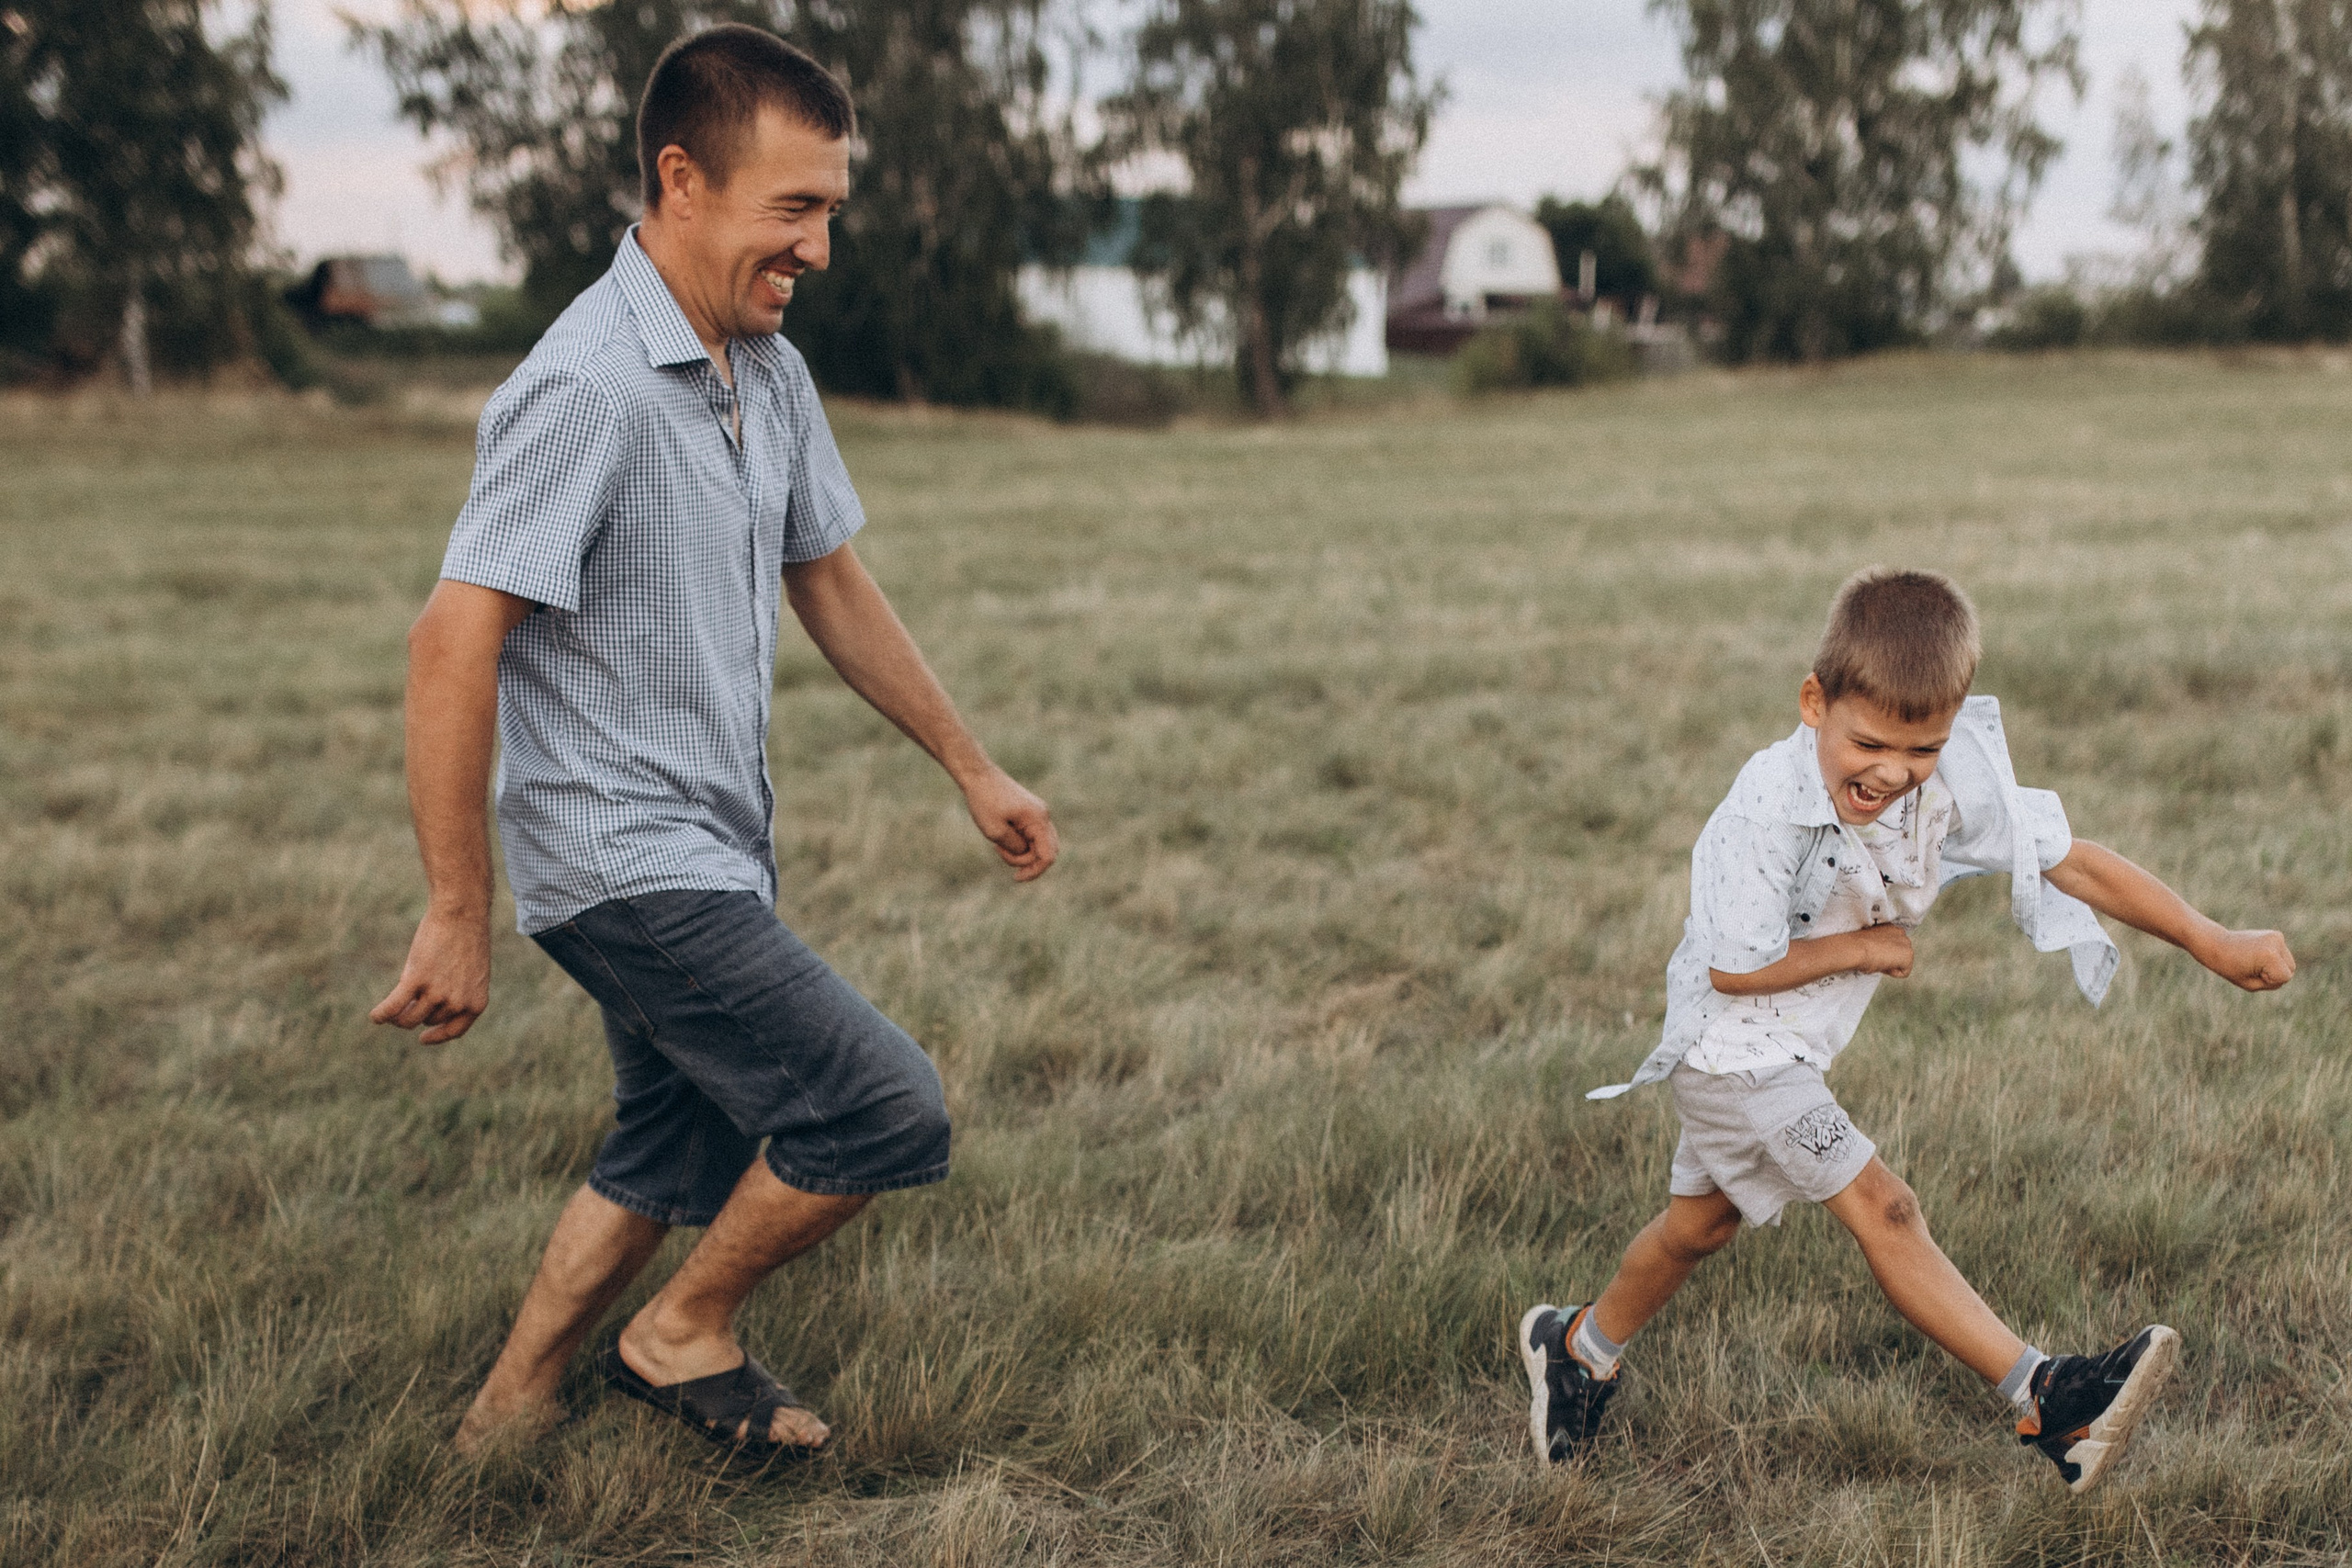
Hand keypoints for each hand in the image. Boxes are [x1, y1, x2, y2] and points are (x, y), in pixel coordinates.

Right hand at [370, 906, 491, 1043]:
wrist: (462, 913)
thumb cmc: (466, 938)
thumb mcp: (469, 972)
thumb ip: (454, 994)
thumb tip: (420, 1013)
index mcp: (476, 1002)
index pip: (454, 1030)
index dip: (437, 1036)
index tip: (423, 1038)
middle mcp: (458, 1002)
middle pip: (427, 1020)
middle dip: (416, 1011)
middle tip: (408, 999)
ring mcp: (438, 992)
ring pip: (409, 1018)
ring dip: (397, 1017)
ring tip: (390, 1011)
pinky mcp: (417, 978)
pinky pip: (393, 1006)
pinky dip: (381, 1014)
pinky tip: (374, 1017)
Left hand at [962, 765, 1057, 881]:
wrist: (978, 775)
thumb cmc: (984, 801)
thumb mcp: (995, 832)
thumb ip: (1015, 848)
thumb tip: (1025, 854)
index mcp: (1038, 819)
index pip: (1048, 855)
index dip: (1035, 871)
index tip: (1016, 878)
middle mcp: (1043, 816)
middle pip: (1047, 851)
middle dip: (1026, 861)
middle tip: (1000, 852)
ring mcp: (1039, 813)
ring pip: (1039, 845)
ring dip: (1020, 851)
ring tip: (997, 843)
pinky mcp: (1031, 813)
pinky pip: (1032, 836)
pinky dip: (1019, 843)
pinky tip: (1002, 838)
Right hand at [1854, 923, 1914, 978]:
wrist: (1855, 948)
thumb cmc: (1856, 947)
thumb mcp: (1869, 943)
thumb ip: (1879, 946)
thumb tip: (1880, 957)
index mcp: (1890, 927)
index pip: (1893, 947)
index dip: (1883, 955)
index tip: (1872, 955)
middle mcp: (1900, 932)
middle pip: (1900, 955)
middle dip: (1890, 960)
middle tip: (1875, 960)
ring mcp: (1906, 943)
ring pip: (1903, 963)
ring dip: (1892, 966)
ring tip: (1877, 961)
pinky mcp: (1908, 955)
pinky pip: (1904, 972)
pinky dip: (1893, 973)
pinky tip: (1882, 965)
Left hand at [2197, 927, 2295, 990]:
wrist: (2218, 945)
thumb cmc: (2231, 968)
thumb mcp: (2252, 985)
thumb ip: (2274, 983)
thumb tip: (2288, 972)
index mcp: (2269, 954)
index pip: (2285, 977)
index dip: (2269, 980)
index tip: (2253, 972)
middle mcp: (2276, 942)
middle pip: (2291, 969)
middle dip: (2275, 974)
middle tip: (2253, 968)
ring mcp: (2277, 936)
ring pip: (2289, 963)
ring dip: (2276, 966)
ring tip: (2255, 961)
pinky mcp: (2276, 934)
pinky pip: (2284, 955)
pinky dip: (2274, 959)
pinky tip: (2258, 954)